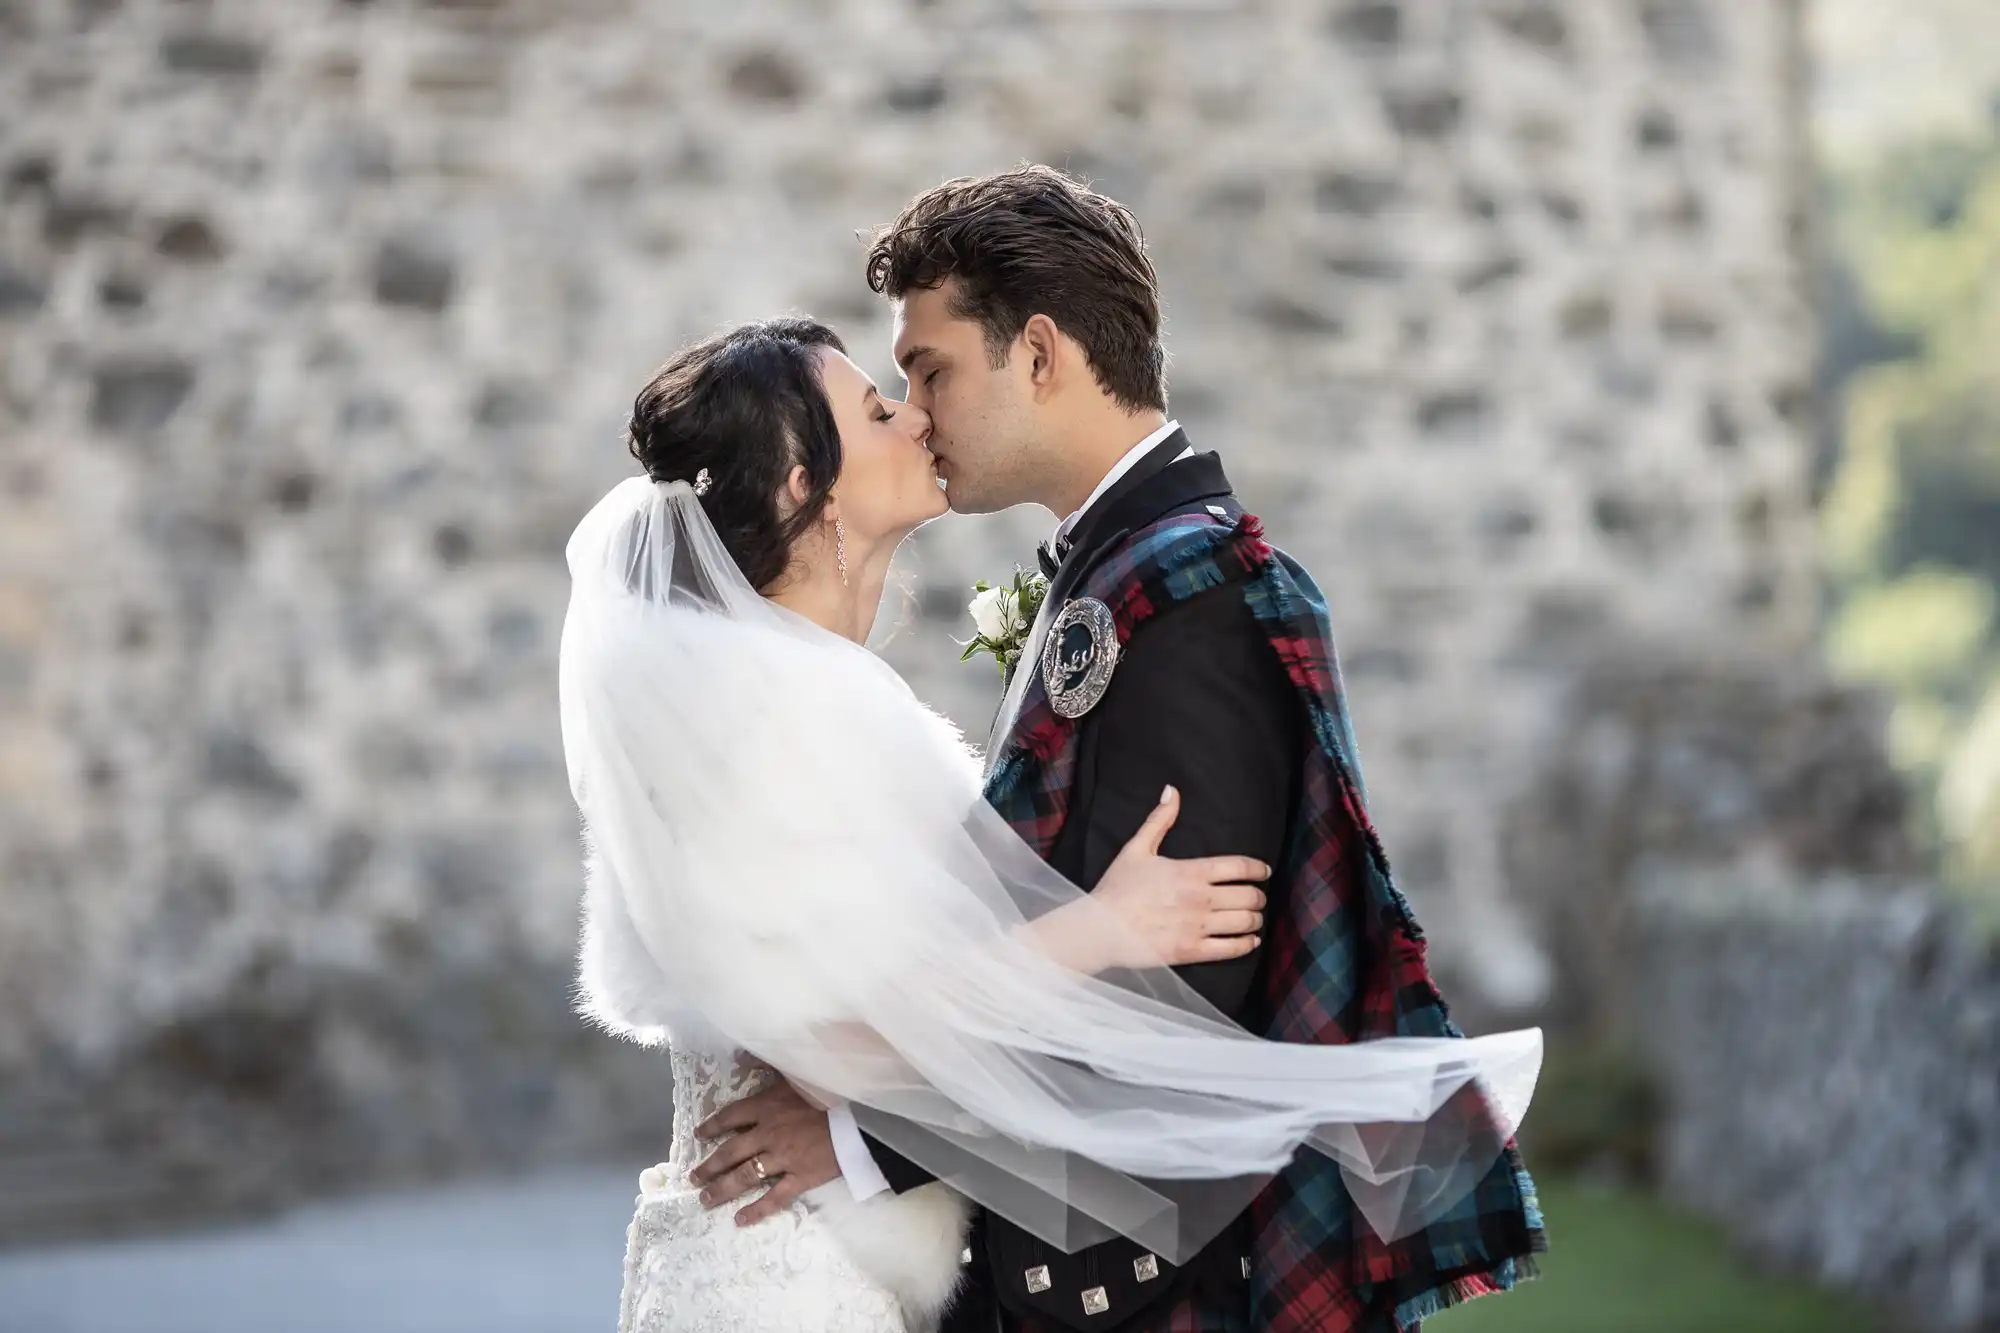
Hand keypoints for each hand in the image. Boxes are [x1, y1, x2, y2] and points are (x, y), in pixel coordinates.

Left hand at [689, 1068, 843, 1226]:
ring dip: (722, 1189)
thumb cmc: (828, 1092)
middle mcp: (767, 1135)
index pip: (730, 1117)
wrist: (858, 1118)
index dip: (712, 1126)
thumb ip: (766, 1062)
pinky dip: (757, 1210)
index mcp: (765, 1108)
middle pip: (730, 1152)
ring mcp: (781, 1159)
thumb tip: (738, 1055)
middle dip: (709, 1166)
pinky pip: (774, 1198)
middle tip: (693, 1177)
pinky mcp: (799, 1178)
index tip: (698, 1134)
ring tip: (705, 1199)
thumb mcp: (795, 1071)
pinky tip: (740, 1220)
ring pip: (744, 1176)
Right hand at [1089, 785, 1269, 969]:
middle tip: (1257, 897)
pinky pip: (1232, 949)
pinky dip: (1247, 944)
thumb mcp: (1136, 848)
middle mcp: (1200, 898)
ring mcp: (1198, 927)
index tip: (1264, 871)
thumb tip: (1172, 791)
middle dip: (1258, 896)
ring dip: (1255, 919)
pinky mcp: (1192, 951)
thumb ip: (1159, 820)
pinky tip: (1249, 941)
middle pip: (1249, 896)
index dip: (1258, 869)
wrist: (1100, 928)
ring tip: (1254, 918)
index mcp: (1191, 871)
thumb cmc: (1117, 888)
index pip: (1239, 867)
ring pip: (1246, 922)